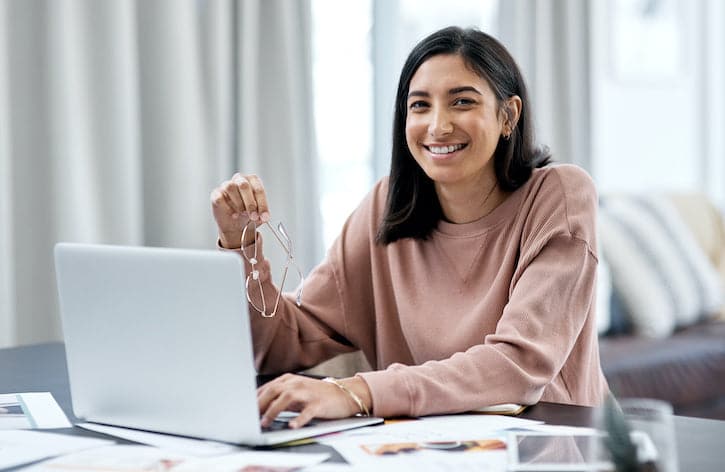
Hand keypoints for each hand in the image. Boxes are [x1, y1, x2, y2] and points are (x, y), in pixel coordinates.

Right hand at [210, 173, 269, 248]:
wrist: (234, 224)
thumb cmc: (248, 214)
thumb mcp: (258, 214)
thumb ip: (261, 213)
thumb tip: (263, 217)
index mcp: (252, 180)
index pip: (258, 189)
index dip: (262, 204)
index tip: (264, 217)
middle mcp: (239, 179)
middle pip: (244, 185)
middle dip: (250, 203)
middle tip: (254, 217)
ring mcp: (226, 185)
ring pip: (231, 187)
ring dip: (239, 203)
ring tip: (243, 214)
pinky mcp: (216, 194)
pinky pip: (220, 198)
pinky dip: (228, 208)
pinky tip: (234, 215)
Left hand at [257, 374, 372, 428]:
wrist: (344, 394)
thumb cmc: (317, 394)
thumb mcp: (297, 392)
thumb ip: (280, 396)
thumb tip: (260, 406)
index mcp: (289, 379)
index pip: (267, 388)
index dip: (254, 399)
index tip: (244, 409)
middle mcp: (297, 383)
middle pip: (273, 391)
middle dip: (259, 404)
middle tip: (249, 417)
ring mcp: (308, 393)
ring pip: (286, 400)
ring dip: (273, 411)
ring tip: (264, 423)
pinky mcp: (318, 404)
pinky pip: (307, 412)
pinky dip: (298, 419)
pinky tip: (292, 426)